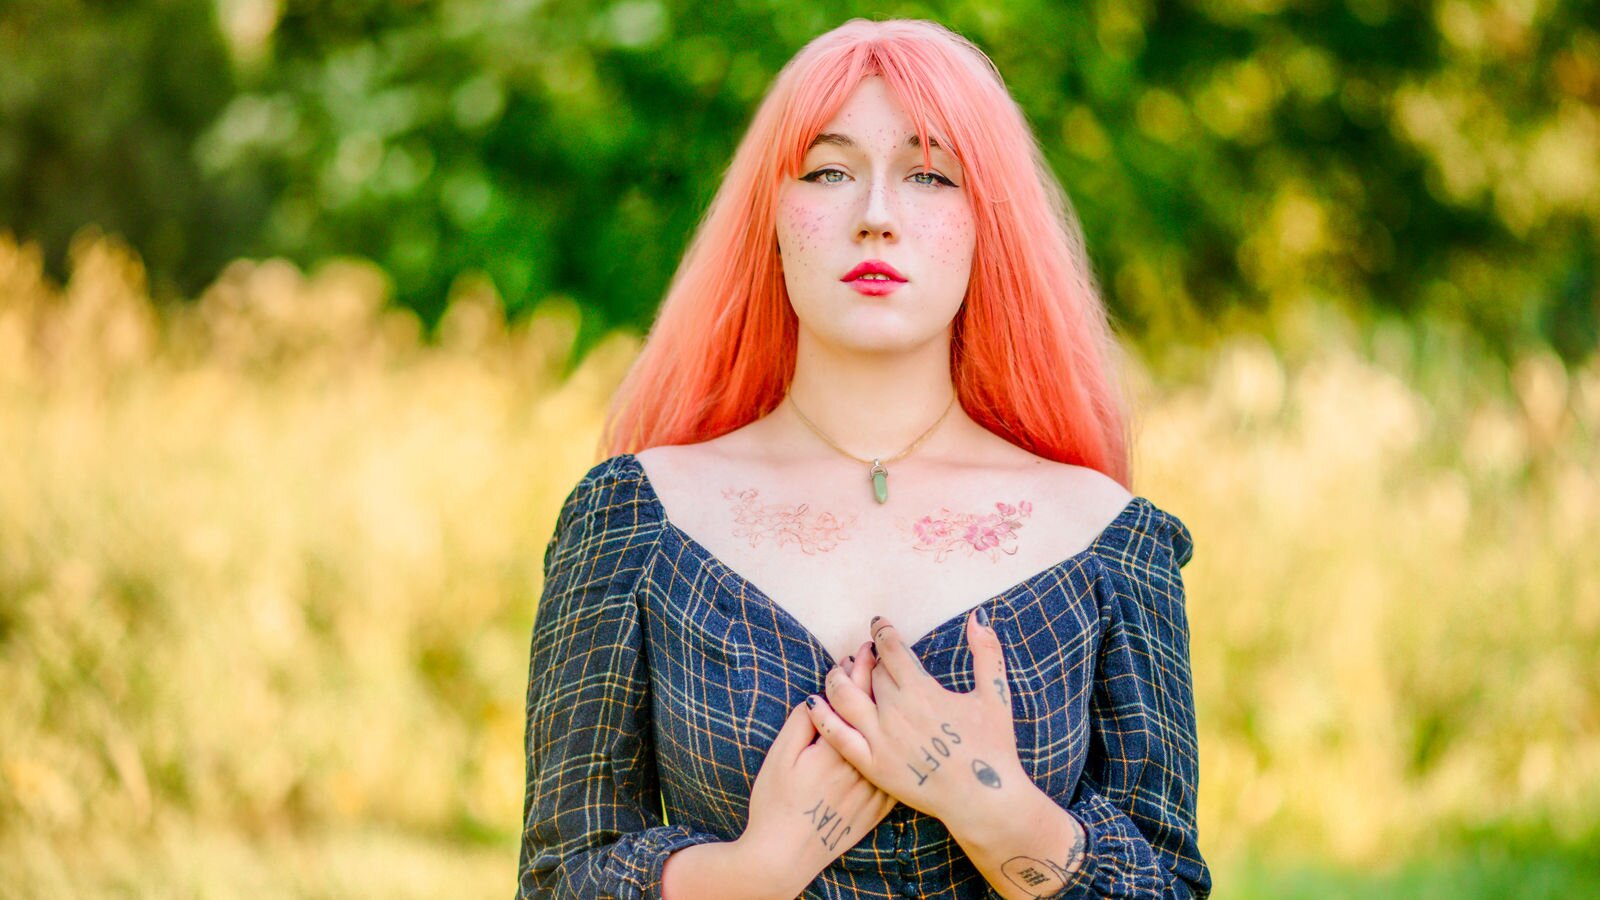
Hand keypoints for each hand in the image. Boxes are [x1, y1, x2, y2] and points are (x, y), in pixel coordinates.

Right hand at [738, 642, 896, 886]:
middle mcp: (860, 768)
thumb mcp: (779, 757)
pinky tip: (899, 734)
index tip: (863, 649)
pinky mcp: (878, 808)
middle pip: (877, 714)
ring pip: (890, 740)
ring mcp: (872, 789)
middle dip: (879, 680)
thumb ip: (801, 724)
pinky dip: (899, 748)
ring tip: (894, 687)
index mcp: (835, 750)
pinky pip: (898, 772)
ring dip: (891, 711)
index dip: (859, 670)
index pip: (854, 699)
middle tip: (881, 655)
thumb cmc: (774, 803)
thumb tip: (818, 697)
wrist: (783, 855)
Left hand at [805, 610, 1024, 824]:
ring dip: (836, 678)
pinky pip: (837, 736)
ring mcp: (880, 739)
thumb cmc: (992, 746)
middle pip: (868, 672)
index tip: (878, 624)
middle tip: (864, 653)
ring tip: (836, 671)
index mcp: (921, 689)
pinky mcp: (872, 764)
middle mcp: (895, 710)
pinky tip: (812, 703)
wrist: (983, 799)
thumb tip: (978, 617)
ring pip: (844, 697)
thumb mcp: (995, 695)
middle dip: (864, 658)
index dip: (882, 632)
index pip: (891, 649)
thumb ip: (986, 653)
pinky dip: (822, 716)